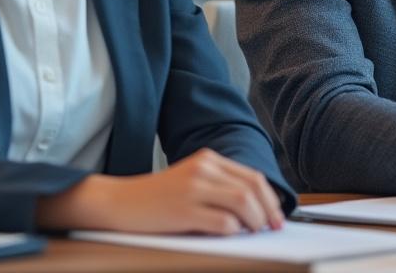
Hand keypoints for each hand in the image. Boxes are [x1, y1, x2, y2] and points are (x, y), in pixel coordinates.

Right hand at [37, 148, 284, 234]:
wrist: (119, 202)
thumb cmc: (157, 198)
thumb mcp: (191, 181)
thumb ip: (219, 187)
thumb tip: (256, 209)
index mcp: (208, 159)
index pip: (252, 177)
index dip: (270, 198)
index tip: (276, 215)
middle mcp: (203, 168)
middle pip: (251, 188)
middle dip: (268, 211)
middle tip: (272, 227)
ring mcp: (193, 188)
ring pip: (242, 202)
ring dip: (254, 221)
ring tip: (253, 233)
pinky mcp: (184, 209)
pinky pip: (222, 222)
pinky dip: (233, 231)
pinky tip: (231, 235)